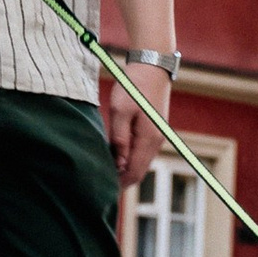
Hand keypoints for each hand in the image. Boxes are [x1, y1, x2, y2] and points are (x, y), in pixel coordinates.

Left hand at [103, 73, 167, 188]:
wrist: (152, 66)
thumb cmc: (134, 86)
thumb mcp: (120, 110)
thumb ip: (119, 138)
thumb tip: (118, 163)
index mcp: (149, 139)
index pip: (134, 172)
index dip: (119, 184)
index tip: (102, 190)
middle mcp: (157, 141)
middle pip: (139, 171)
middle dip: (121, 180)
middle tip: (100, 185)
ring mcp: (157, 136)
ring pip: (141, 162)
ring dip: (125, 169)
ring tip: (105, 172)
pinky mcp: (154, 130)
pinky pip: (142, 152)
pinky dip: (130, 159)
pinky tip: (116, 156)